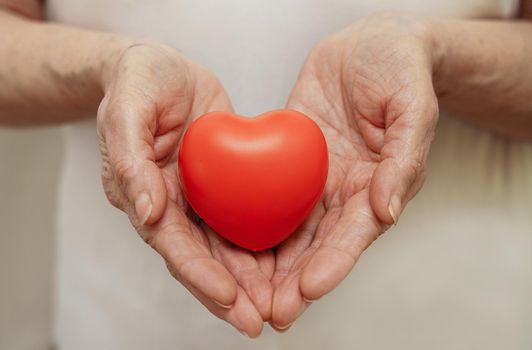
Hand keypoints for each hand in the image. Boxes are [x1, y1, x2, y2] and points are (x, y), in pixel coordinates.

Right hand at [97, 43, 272, 336]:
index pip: (171, 244)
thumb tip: (147, 210)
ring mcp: (198, 198)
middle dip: (228, 294)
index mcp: (142, 193)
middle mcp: (171, 206)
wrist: (162, 69)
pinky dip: (262, 245)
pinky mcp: (223, 184)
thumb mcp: (128, 107)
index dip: (198, 274)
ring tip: (279, 307)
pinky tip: (286, 265)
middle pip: (200, 259)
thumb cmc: (139, 82)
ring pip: (224, 248)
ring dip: (249, 281)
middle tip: (259, 321)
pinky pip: (243, 218)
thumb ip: (129, 158)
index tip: (229, 298)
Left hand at [271, 12, 438, 328]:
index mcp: (377, 185)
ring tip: (246, 295)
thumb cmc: (401, 71)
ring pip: (289, 229)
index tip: (308, 291)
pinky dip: (251, 219)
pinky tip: (230, 243)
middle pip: (318, 245)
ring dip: (270, 264)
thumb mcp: (413, 109)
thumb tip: (387, 211)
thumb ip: (403, 161)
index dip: (332, 264)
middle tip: (269, 313)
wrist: (372, 44)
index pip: (353, 235)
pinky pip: (267, 191)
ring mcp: (314, 177)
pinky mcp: (289, 158)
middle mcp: (343, 190)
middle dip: (295, 281)